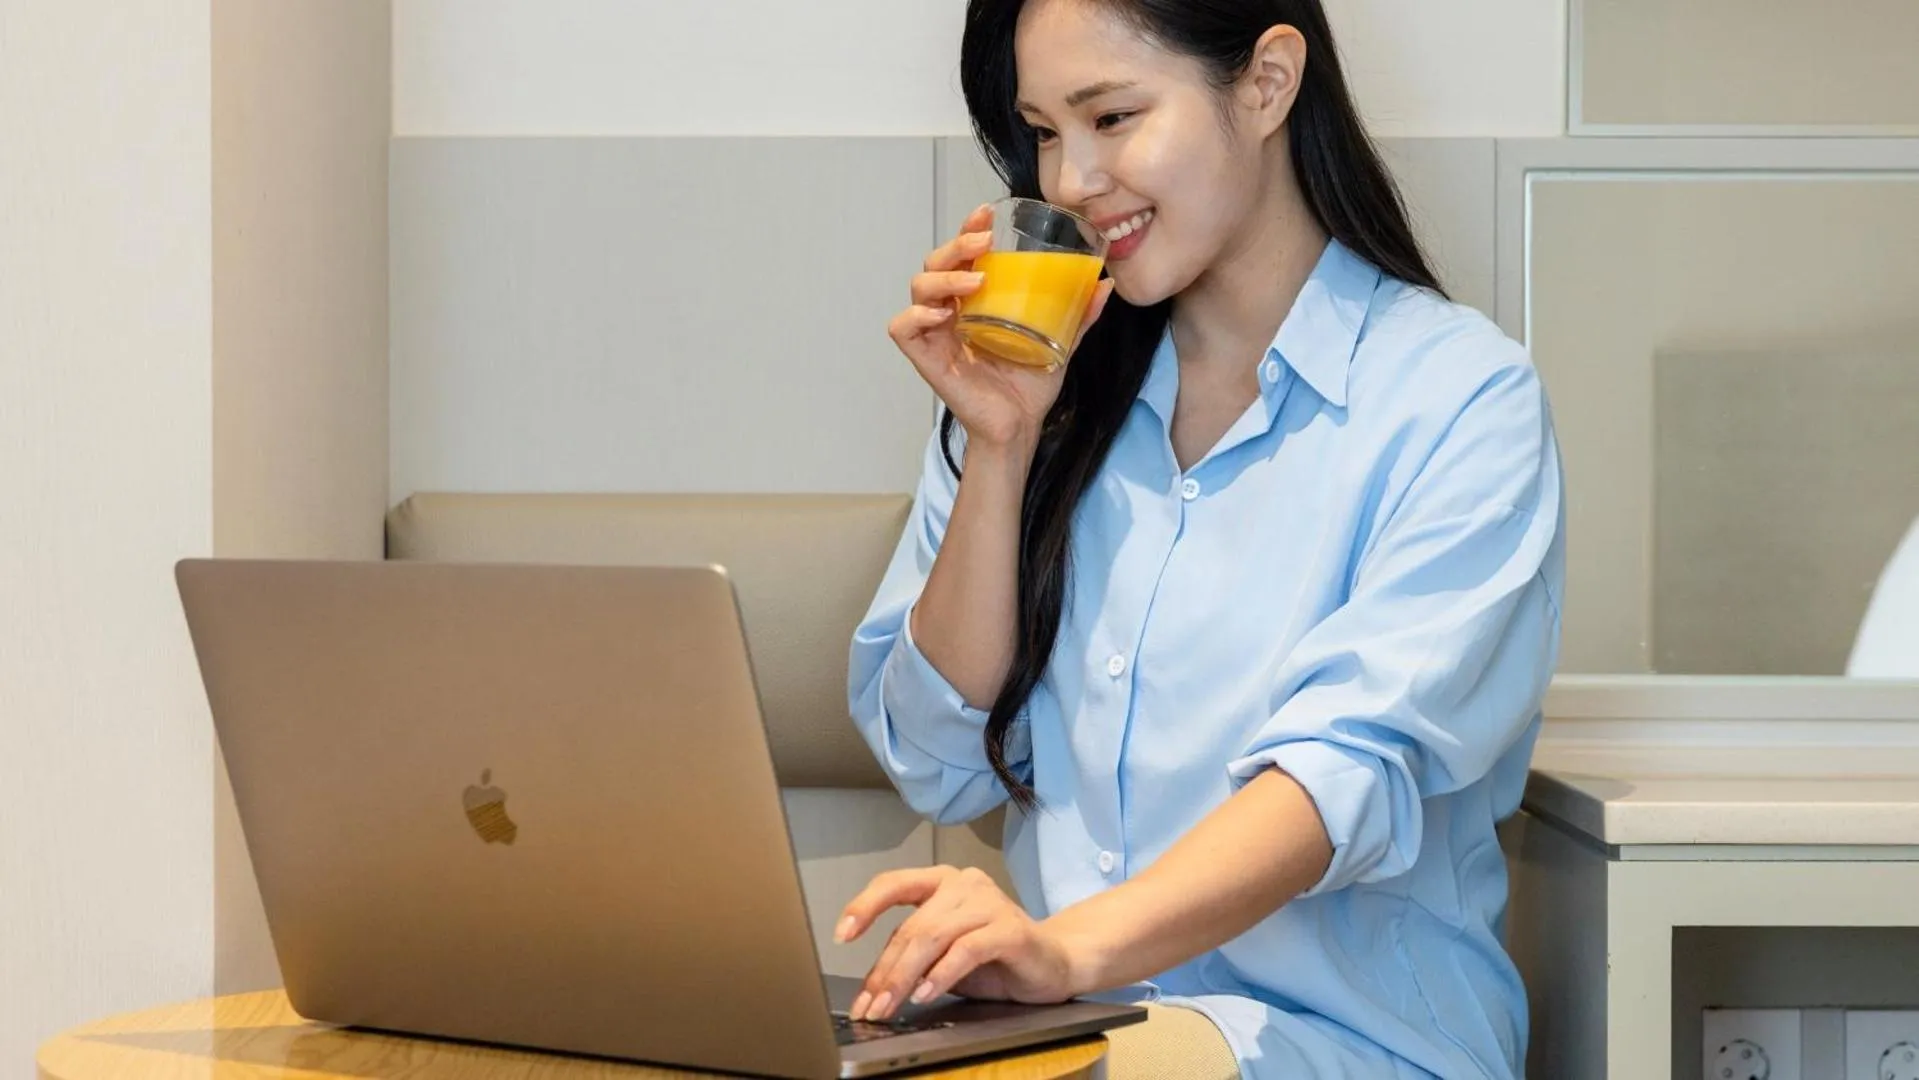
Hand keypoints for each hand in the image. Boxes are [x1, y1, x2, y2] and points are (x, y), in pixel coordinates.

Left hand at [835, 866, 1085, 1020]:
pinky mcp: (1009, 928)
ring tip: (889, 1006)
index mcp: (942, 883)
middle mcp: (963, 884)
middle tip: (868, 1004)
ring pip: (932, 936)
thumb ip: (913, 958)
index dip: (864, 906)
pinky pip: (965, 950)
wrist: (1055, 962)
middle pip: (911, 926)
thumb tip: (871, 989)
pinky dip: (940, 975)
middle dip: (884, 971)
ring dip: (904, 977)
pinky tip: (925, 994)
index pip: (893, 884)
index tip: (841, 934)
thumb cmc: (996, 958)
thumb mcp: (944, 955)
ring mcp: (988, 902)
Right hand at [888, 204, 1114, 451]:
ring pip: (919, 286)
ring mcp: (936, 333)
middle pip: (937, 262)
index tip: (988, 214)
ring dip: (943, 277)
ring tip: (973, 282)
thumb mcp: (1060, 341)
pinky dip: (915, 314)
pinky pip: (904, 327)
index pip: (964, 254)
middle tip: (984, 243)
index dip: (968, 228)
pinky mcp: (926, 357)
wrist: (1020, 426)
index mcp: (976, 300)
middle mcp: (952, 310)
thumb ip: (1079, 314)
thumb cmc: (1029, 384)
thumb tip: (1104, 283)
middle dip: (956, 244)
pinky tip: (941, 313)